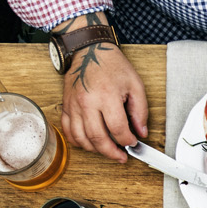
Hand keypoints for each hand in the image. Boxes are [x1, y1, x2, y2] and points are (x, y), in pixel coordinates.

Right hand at [59, 38, 146, 161]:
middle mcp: (87, 102)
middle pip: (97, 138)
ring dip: (95, 150)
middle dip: (111, 153)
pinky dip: (78, 142)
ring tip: (107, 151)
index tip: (133, 143)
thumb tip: (141, 132)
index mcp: (106, 96)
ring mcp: (74, 105)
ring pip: (81, 138)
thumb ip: (140, 110)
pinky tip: (89, 143)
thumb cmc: (112, 65)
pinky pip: (68, 131)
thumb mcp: (135, 84)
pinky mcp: (66, 106)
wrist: (89, 51)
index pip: (117, 129)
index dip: (127, 141)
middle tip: (121, 157)